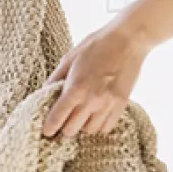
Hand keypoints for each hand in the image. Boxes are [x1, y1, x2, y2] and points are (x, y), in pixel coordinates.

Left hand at [43, 18, 152, 137]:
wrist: (128, 40)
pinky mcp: (122, 105)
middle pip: (71, 130)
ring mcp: (108, 104)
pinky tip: (95, 115)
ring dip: (82, 126)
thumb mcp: (69, 58)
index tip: (46, 131)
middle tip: (63, 121)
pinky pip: (107, 127)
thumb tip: (44, 92)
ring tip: (80, 116)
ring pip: (89, 130)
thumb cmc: (96, 45)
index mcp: (75, 88)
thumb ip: (55, 78)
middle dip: (64, 128)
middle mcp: (91, 100)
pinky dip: (99, 125)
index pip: (57, 118)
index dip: (49, 128)